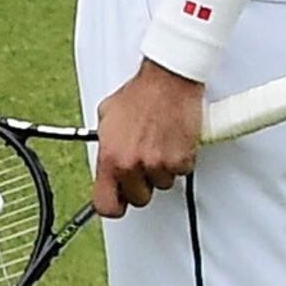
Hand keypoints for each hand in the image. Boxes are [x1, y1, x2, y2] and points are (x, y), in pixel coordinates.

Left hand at [90, 60, 204, 215]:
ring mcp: (157, 164)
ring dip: (161, 170)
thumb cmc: (140, 94)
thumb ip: (105, 146)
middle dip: (142, 184)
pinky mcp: (180, 159)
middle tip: (144, 163)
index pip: (106, 205)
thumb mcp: (107, 119)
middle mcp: (132, 164)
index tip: (119, 199)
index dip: (114, 205)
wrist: (167, 79)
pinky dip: (179, 159)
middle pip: (138, 198)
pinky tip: (173, 141)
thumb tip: (105, 163)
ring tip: (159, 144)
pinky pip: (180, 172)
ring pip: (161, 184)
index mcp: (110, 158)